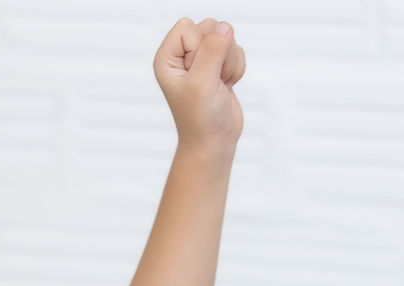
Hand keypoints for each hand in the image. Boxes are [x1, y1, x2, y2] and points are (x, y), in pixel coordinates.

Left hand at [153, 18, 245, 153]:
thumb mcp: (202, 83)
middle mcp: (182, 55)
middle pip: (209, 26)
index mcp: (167, 58)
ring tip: (218, 84)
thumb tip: (224, 26)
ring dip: (229, 62)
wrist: (214, 141)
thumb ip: (212, 51)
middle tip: (210, 79)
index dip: (198, 47)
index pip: (187, 26)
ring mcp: (202, 59)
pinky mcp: (219, 65)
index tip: (197, 73)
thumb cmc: (200, 118)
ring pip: (226, 37)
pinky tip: (226, 85)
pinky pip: (236, 50)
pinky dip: (236, 68)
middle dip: (218, 52)